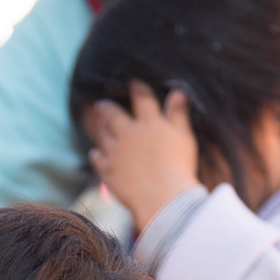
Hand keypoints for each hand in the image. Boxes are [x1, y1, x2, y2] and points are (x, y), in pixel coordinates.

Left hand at [84, 82, 201, 233]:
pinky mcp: (108, 170)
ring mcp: (116, 151)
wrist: (163, 197)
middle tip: (102, 104)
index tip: (132, 82)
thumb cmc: (179, 166)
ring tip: (99, 123)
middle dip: (107, 107)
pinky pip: (98, 159)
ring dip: (100, 127)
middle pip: (114, 115)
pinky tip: (95, 153)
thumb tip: (178, 91)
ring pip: (104, 134)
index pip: (141, 97)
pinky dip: (96, 155)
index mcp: (150, 122)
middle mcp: (129, 133)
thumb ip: (179, 114)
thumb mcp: (184, 136)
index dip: (136, 87)